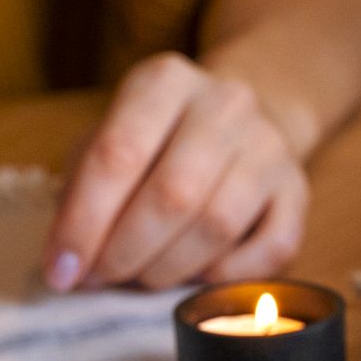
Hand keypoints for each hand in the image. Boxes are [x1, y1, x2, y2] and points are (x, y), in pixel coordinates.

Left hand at [42, 52, 308, 289]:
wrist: (239, 123)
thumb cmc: (155, 141)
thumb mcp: (107, 141)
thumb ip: (81, 192)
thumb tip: (67, 262)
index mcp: (166, 80)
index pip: (118, 154)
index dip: (84, 222)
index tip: (62, 271)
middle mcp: (225, 103)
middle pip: (172, 194)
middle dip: (125, 251)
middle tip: (101, 280)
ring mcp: (270, 146)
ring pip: (218, 225)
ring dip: (169, 269)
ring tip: (142, 278)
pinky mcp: (298, 190)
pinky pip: (269, 250)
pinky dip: (225, 278)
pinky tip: (195, 279)